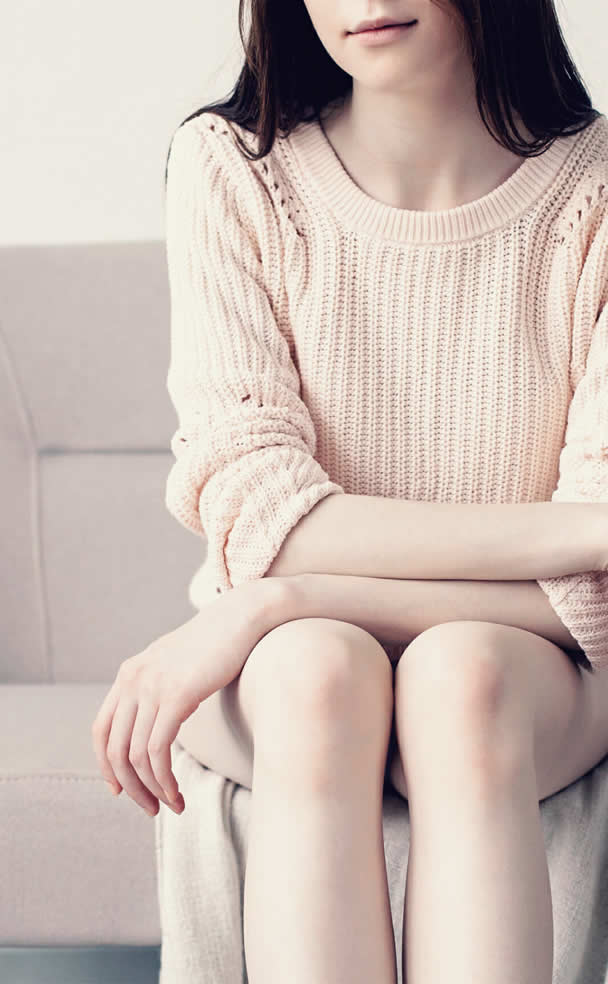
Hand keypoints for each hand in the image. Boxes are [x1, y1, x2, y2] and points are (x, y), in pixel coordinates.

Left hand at [91, 579, 283, 817]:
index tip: (122, 790)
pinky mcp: (177, 695)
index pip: (101, 730)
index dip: (107, 766)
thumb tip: (160, 720)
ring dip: (152, 789)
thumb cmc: (218, 644)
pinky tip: (178, 792)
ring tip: (173, 805)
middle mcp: (133, 680)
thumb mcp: (177, 664)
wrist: (243, 617)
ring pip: (136, 756)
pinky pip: (158, 751)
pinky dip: (165, 780)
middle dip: (130, 787)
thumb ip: (160, 687)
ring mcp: (153, 687)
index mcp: (129, 674)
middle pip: (114, 749)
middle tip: (150, 808)